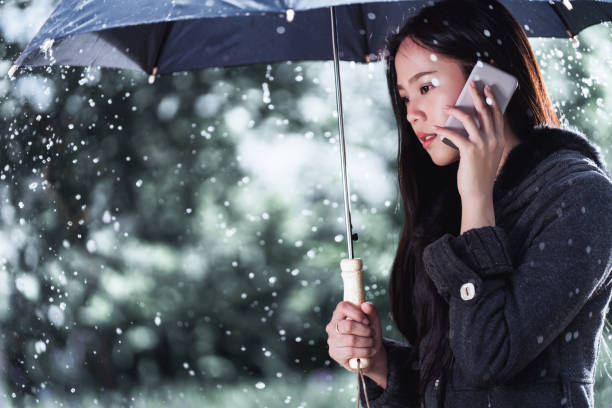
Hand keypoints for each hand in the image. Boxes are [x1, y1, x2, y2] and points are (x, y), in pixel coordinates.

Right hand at [326, 301, 387, 387]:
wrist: (369, 354)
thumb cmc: (369, 335)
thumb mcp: (373, 322)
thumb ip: (371, 312)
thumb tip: (365, 305)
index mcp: (339, 314)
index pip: (343, 307)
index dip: (357, 313)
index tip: (367, 321)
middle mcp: (332, 326)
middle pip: (348, 325)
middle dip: (365, 330)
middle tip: (372, 334)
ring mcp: (332, 340)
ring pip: (351, 340)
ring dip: (367, 342)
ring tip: (372, 343)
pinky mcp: (334, 353)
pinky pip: (351, 351)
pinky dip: (364, 351)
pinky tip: (370, 351)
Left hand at [433, 81, 504, 199]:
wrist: (479, 192)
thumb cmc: (479, 173)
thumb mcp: (486, 154)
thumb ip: (482, 138)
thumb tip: (469, 123)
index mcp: (499, 139)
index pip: (497, 114)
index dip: (492, 99)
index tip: (487, 88)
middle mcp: (494, 139)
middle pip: (485, 111)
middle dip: (477, 95)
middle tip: (471, 83)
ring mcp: (483, 145)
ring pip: (470, 119)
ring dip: (457, 110)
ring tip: (447, 105)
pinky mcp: (470, 151)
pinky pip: (455, 135)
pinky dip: (444, 129)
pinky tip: (436, 127)